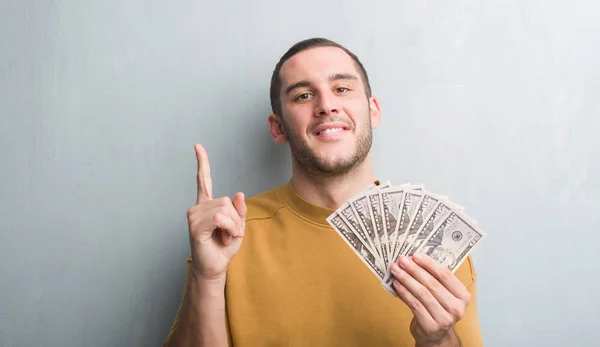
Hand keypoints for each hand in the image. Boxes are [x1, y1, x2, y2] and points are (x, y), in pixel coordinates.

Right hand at [186, 144, 245, 280]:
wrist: (215, 267)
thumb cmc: (224, 248)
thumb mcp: (238, 226)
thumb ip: (239, 210)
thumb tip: (238, 193)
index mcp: (207, 205)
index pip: (204, 180)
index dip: (202, 162)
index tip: (197, 146)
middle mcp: (198, 207)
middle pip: (226, 200)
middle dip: (235, 219)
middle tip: (230, 234)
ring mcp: (194, 215)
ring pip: (224, 209)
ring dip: (232, 225)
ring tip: (225, 237)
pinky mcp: (194, 226)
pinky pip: (219, 218)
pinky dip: (228, 228)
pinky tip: (223, 237)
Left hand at [390, 253, 469, 345]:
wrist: (436, 335)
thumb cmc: (438, 309)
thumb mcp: (443, 294)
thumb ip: (435, 279)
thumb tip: (414, 259)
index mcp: (462, 296)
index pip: (445, 275)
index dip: (428, 263)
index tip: (415, 255)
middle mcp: (456, 308)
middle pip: (432, 283)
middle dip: (414, 269)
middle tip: (402, 260)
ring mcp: (444, 319)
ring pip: (422, 293)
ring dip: (406, 279)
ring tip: (396, 270)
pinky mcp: (430, 326)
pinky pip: (414, 304)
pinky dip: (404, 292)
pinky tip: (397, 284)